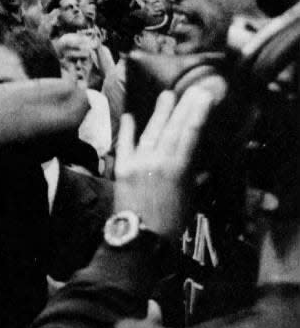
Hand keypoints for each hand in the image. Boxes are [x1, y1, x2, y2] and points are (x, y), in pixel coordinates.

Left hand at [113, 88, 216, 239]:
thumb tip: (198, 162)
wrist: (139, 238)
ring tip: (167, 95)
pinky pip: (124, 144)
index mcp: (178, 168)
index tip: (205, 96)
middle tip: (192, 90)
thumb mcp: (189, 198)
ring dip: (159, 113)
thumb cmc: (171, 222)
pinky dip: (127, 129)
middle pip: (171, 128)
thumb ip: (192, 177)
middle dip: (182, 107)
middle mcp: (157, 160)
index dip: (197, 113)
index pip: (190, 134)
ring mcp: (137, 162)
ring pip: (150, 132)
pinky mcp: (121, 168)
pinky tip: (129, 115)